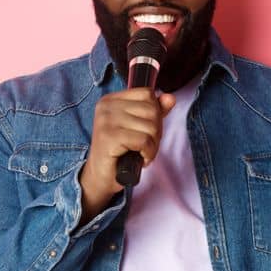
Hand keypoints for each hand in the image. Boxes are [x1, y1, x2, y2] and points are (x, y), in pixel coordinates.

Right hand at [78, 87, 176, 223]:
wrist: (100, 176)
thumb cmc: (120, 152)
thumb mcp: (138, 127)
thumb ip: (154, 111)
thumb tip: (170, 98)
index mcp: (111, 100)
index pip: (147, 94)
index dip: (155, 114)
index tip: (145, 131)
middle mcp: (106, 107)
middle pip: (151, 110)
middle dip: (155, 132)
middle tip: (144, 146)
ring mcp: (106, 121)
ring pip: (150, 126)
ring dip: (153, 145)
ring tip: (141, 153)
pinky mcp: (109, 137)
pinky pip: (144, 141)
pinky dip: (148, 153)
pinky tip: (140, 159)